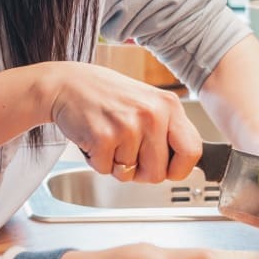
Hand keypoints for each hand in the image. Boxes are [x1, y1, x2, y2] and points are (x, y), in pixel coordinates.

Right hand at [47, 63, 200, 182]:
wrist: (66, 84)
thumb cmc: (105, 94)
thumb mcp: (146, 102)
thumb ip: (166, 129)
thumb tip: (183, 163)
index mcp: (168, 105)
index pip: (192, 151)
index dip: (179, 169)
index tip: (168, 170)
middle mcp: (152, 114)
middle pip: (159, 173)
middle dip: (140, 172)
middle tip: (126, 152)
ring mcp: (128, 125)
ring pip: (130, 174)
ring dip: (115, 163)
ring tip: (109, 137)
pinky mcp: (103, 137)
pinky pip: (105, 170)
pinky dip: (96, 160)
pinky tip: (94, 137)